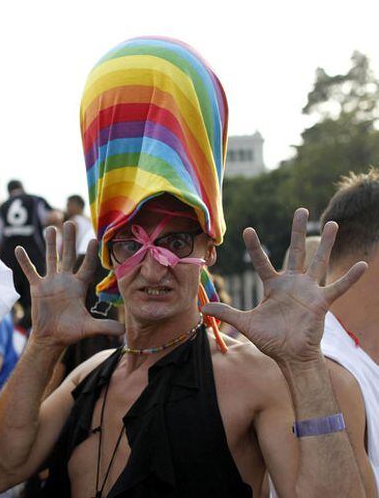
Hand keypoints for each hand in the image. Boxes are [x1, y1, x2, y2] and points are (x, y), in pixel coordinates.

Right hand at [15, 221, 123, 347]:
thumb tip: (122, 331)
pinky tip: (19, 249)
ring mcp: (51, 282)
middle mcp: (66, 280)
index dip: (89, 254)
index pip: (86, 266)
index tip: (94, 239)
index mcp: (79, 286)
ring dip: (50, 244)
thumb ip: (104, 326)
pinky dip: (25, 261)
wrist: (52, 337)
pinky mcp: (37, 287)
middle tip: (71, 223)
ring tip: (51, 228)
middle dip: (69, 240)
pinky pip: (31, 271)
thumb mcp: (89, 327)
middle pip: (68, 255)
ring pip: (50, 258)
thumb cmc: (71, 331)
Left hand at [203, 208, 366, 364]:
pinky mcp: (321, 302)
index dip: (254, 246)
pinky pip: (338, 287)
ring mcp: (308, 290)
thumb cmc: (270, 339)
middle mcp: (292, 283)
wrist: (290, 356)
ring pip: (319, 261)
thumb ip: (226, 313)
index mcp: (273, 285)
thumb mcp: (246, 323)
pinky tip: (362, 265)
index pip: (262, 261)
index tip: (247, 229)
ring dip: (326, 243)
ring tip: (333, 223)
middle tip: (300, 209)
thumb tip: (203, 308)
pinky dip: (350, 278)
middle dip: (297, 230)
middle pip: (296, 251)